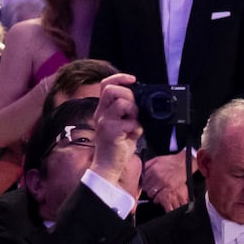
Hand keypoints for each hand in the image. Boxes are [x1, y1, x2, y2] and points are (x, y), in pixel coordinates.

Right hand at [90, 73, 142, 189]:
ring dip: (134, 111)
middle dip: (129, 95)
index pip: (106, 85)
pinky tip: (134, 135)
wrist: (108, 166)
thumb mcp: (123, 126)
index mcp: (103, 110)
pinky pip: (130, 122)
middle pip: (112, 90)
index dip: (120, 78)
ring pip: (122, 103)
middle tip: (135, 110)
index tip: (133, 79)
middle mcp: (101, 114)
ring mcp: (104, 122)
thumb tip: (142, 104)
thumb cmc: (117, 147)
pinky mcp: (111, 132)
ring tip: (134, 123)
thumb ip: (128, 114)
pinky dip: (137, 128)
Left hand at [141, 153, 188, 209]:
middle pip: (146, 187)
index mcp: (153, 169)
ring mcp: (163, 182)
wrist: (184, 163)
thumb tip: (142, 170)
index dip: (143, 183)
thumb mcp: (158, 159)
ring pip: (151, 192)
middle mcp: (157, 175)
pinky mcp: (169, 187)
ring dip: (151, 194)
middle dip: (147, 189)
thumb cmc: (172, 161)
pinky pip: (160, 195)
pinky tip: (157, 197)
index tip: (145, 184)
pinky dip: (157, 198)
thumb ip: (148, 164)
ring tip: (153, 193)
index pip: (143, 179)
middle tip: (149, 189)